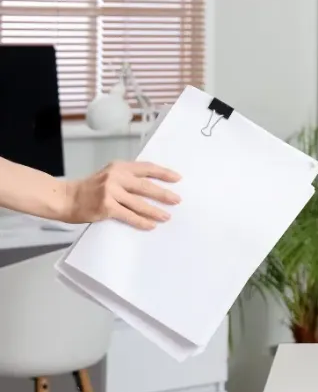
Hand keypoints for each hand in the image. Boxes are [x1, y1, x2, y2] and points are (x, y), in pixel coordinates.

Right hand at [61, 160, 180, 229]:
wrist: (65, 198)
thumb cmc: (89, 189)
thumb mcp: (109, 175)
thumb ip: (127, 178)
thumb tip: (153, 188)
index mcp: (119, 167)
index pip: (146, 168)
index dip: (164, 173)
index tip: (178, 178)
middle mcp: (116, 177)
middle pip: (146, 186)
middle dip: (164, 194)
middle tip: (177, 200)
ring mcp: (110, 192)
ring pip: (139, 203)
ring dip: (155, 211)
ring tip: (167, 216)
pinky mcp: (106, 206)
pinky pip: (129, 216)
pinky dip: (141, 221)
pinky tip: (151, 225)